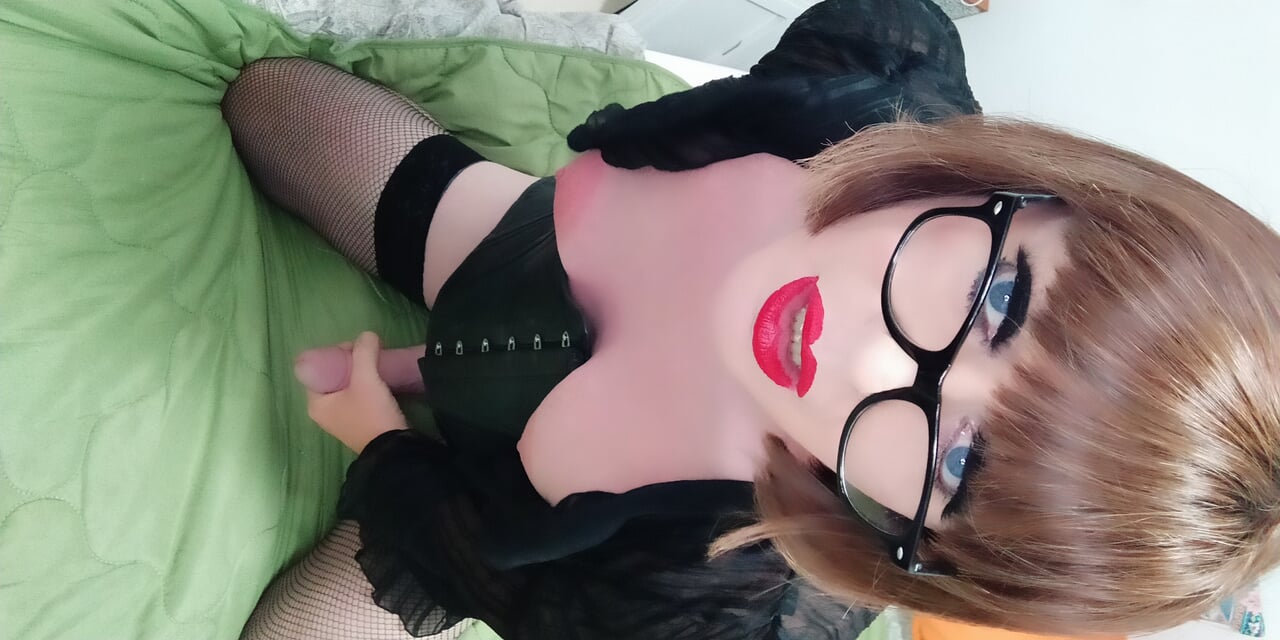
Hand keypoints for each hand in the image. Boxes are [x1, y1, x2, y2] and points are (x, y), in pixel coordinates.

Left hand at [304, 332, 407, 453]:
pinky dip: (366, 384)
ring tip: (376, 363)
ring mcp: (341, 418)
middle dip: (350, 361)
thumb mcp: (366, 379)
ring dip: (360, 372)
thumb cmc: (372, 414)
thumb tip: (367, 335)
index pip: (318, 368)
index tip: (356, 348)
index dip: (336, 353)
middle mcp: (324, 412)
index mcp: (316, 403)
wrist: (394, 449)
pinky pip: (357, 395)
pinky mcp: (358, 421)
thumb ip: (364, 353)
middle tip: (369, 353)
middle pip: (333, 375)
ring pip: (346, 385)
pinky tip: (380, 378)